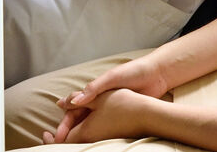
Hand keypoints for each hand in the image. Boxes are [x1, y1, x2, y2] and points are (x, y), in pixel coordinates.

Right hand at [46, 55, 169, 143]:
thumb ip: (94, 88)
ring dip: (81, 133)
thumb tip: (75, 100)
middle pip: (79, 117)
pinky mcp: (121, 114)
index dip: (66, 120)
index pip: (74, 107)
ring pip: (91, 123)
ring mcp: (110, 108)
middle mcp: (100, 100)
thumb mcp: (112, 77)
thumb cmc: (133, 72)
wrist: (156, 75)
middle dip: (69, 130)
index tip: (59, 134)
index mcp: (94, 90)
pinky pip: (105, 126)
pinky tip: (95, 142)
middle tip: (62, 144)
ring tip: (74, 146)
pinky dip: (97, 134)